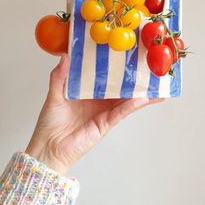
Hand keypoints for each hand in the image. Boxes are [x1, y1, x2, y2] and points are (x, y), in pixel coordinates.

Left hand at [26, 54, 163, 174]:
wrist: (49, 148)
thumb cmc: (50, 123)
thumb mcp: (54, 94)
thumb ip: (59, 76)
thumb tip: (65, 56)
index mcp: (87, 92)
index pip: (104, 77)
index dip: (114, 67)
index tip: (124, 56)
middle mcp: (98, 101)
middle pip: (119, 88)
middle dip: (132, 79)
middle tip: (146, 67)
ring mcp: (104, 112)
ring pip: (125, 100)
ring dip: (140, 93)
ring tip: (155, 83)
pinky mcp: (106, 124)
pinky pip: (121, 113)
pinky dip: (132, 105)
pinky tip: (143, 98)